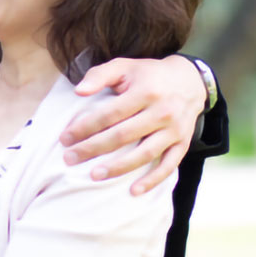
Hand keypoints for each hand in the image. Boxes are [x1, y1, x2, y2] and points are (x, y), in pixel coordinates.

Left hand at [62, 53, 205, 193]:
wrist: (190, 81)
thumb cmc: (148, 75)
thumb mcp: (124, 66)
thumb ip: (100, 75)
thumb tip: (78, 91)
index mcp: (145, 92)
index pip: (110, 114)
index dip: (85, 127)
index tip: (65, 138)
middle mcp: (162, 112)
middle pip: (123, 136)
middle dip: (93, 149)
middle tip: (70, 159)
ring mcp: (174, 130)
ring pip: (144, 154)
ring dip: (119, 168)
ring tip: (94, 176)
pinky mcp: (183, 143)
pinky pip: (168, 165)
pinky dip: (153, 180)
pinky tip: (134, 190)